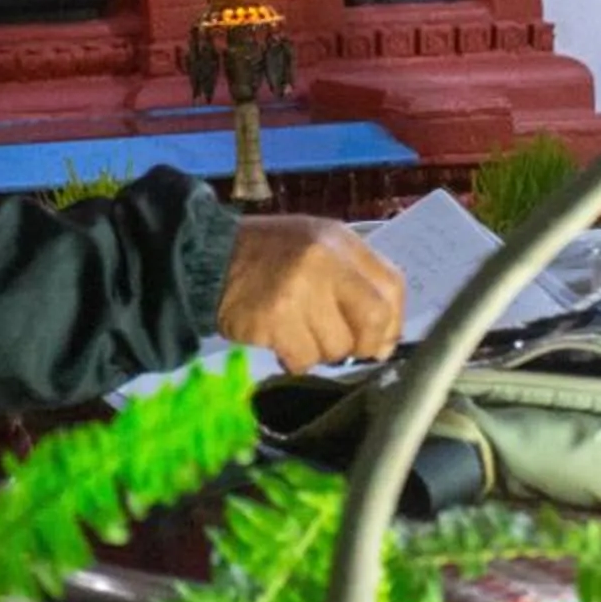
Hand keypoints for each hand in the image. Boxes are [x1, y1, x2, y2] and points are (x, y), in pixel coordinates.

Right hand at [215, 215, 405, 374]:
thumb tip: (385, 339)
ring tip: (297, 331)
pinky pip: (303, 360)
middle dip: (362, 344)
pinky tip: (279, 339)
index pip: (391, 288)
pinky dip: (294, 358)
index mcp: (339, 241)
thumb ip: (355, 282)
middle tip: (339, 343)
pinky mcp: (272, 319)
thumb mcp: (319, 247)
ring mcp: (297, 291)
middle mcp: (322, 261)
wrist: (209, 257)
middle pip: (372, 322)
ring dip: (319, 351)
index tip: (378, 338)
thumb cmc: (270, 255)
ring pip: (336, 348)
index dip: (391, 322)